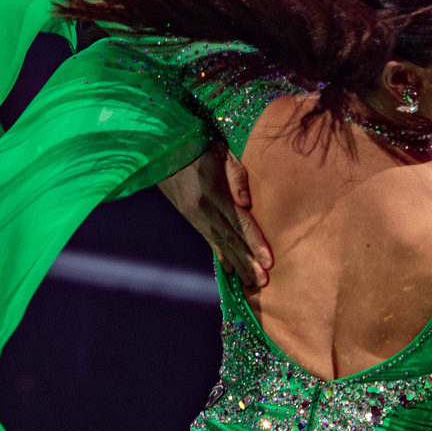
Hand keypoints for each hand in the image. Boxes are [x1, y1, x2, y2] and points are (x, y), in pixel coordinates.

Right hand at [157, 145, 273, 289]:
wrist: (163, 151)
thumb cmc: (199, 147)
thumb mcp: (221, 152)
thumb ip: (236, 175)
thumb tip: (247, 202)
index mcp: (215, 193)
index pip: (240, 223)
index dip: (255, 243)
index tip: (268, 262)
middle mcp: (204, 210)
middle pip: (232, 240)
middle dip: (249, 262)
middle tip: (264, 283)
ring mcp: (196, 217)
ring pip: (221, 245)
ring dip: (238, 265)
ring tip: (252, 283)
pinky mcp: (192, 218)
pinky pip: (209, 241)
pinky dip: (221, 257)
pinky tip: (230, 271)